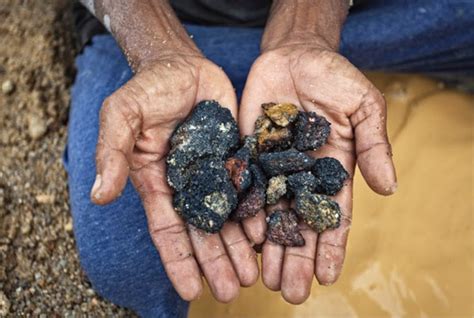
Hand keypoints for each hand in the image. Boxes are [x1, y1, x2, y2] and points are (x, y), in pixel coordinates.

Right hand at [90, 54, 258, 301]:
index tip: (192, 290)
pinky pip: (250, 190)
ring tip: (253, 274)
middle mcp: (189, 185)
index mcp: (159, 183)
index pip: (168, 229)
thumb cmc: (147, 89)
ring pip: (230, 218)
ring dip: (239, 247)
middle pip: (203, 231)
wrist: (182, 66)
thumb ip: (112, 152)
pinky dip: (257, 213)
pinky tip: (267, 234)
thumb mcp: (122, 115)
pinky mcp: (239, 159)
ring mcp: (216, 174)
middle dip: (216, 261)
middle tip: (232, 290)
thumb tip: (100, 194)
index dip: (178, 260)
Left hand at [239, 43, 396, 303]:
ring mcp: (272, 168)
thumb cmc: (334, 76)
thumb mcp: (363, 105)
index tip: (327, 277)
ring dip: (267, 248)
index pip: (332, 216)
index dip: (330, 247)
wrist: (294, 54)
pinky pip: (244, 188)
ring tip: (264, 280)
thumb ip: (374, 145)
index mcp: (331, 170)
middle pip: (298, 224)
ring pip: (270, 215)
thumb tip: (390, 187)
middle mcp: (300, 176)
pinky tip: (241, 239)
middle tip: (290, 292)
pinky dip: (243, 213)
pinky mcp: (247, 154)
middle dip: (295, 258)